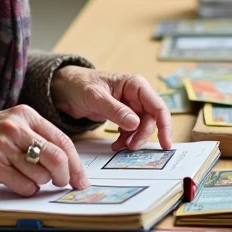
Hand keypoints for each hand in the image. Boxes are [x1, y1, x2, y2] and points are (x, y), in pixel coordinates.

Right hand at [0, 105, 88, 196]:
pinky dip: (28, 189)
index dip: (76, 164)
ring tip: (29, 177)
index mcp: (26, 115)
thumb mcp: (16, 127)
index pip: (63, 140)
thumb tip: (69, 164)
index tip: (81, 179)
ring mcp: (4, 146)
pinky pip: (25, 185)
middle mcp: (16, 128)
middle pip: (57, 157)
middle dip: (64, 176)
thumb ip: (40, 138)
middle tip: (62, 184)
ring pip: (41, 174)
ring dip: (41, 182)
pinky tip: (19, 182)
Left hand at [51, 66, 173, 151]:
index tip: (165, 144)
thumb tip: (135, 123)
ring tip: (119, 147)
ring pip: (142, 127)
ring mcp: (130, 106)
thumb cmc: (80, 85)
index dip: (164, 125)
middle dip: (142, 135)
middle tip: (130, 147)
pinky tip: (116, 144)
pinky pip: (132, 131)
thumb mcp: (95, 97)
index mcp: (135, 85)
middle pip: (151, 120)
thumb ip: (115, 110)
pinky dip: (126, 139)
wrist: (65, 89)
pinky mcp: (123, 115)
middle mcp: (136, 95)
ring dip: (133, 139)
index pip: (157, 106)